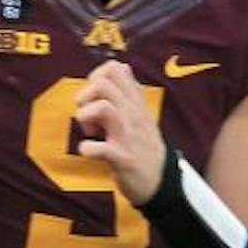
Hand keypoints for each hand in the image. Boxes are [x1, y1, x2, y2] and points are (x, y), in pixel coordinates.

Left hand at [75, 59, 169, 205]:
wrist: (161, 181)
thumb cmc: (144, 146)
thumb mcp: (141, 113)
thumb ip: (129, 90)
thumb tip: (121, 66)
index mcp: (135, 102)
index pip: (114, 68)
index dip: (95, 77)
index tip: (94, 97)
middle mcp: (132, 114)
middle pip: (103, 84)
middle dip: (86, 97)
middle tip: (89, 117)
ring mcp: (128, 136)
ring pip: (103, 108)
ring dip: (86, 117)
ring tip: (91, 132)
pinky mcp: (123, 158)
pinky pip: (99, 148)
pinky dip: (87, 149)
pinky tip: (89, 151)